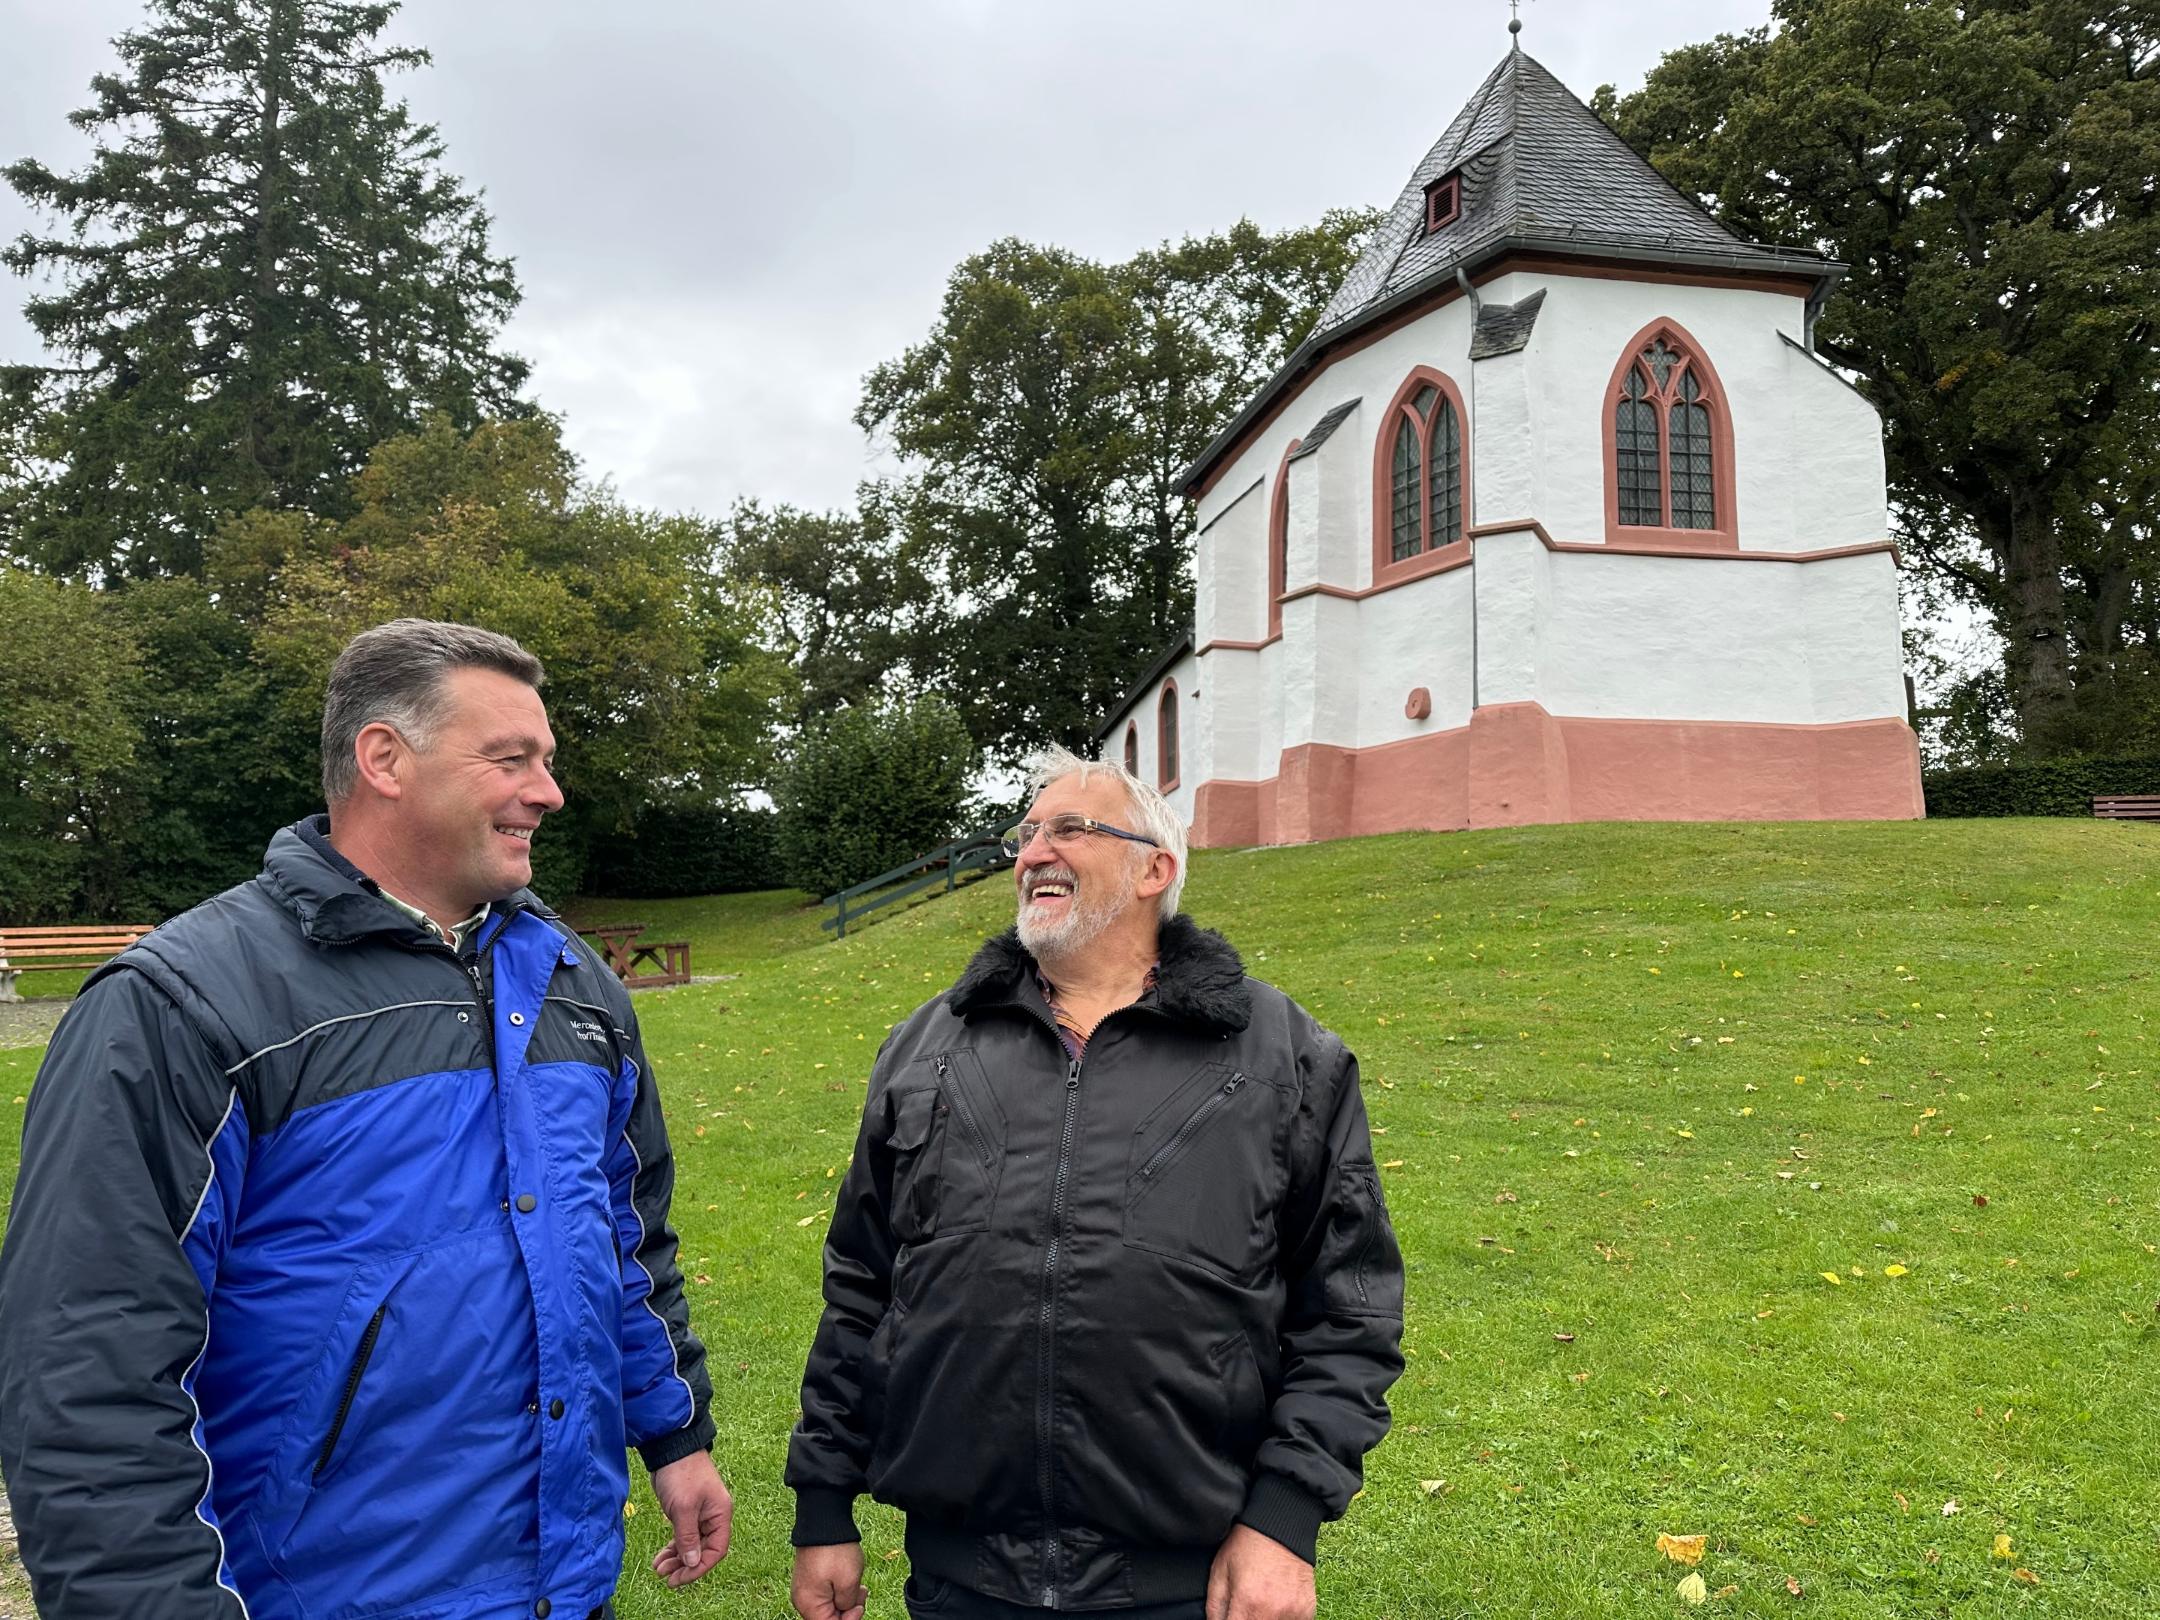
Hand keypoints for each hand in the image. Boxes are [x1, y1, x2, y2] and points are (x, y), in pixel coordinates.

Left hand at [649, 1452, 732, 1587]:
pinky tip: (660, 1558)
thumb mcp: (683, 1508)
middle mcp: (713, 1517)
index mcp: (720, 1515)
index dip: (699, 1567)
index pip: (716, 1550)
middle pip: (703, 1550)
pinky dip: (672, 1548)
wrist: (671, 1449)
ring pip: (691, 1545)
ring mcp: (699, 1515)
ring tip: (658, 1570)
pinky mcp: (686, 1513)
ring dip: (676, 1559)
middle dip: (685, 1565)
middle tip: (666, 1578)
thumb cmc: (681, 1475)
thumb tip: (693, 1562)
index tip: (680, 1578)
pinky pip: (683, 1537)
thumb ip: (688, 1537)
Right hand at [791, 1541, 866, 1619]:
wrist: (824, 1521)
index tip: (859, 1607)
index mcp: (808, 1604)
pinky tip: (849, 1580)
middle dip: (848, 1610)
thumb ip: (847, 1606)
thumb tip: (845, 1612)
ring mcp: (805, 1589)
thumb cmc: (836, 1551)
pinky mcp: (809, 1579)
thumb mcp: (849, 1582)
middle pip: (828, 1618)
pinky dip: (839, 1591)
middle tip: (862, 1593)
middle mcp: (802, 1600)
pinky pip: (825, 1594)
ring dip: (845, 1600)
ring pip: (828, 1606)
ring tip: (859, 1585)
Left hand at [1205, 1524, 1315, 1619]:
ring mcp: (1294, 1614)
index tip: (1231, 1615)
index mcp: (1248, 1604)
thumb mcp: (1219, 1572)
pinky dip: (1282, 1619)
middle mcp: (1274, 1613)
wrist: (1281, 1525)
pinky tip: (1276, 1603)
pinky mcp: (1308, 1611)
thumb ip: (1215, 1610)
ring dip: (1264, 1619)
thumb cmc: (1246, 1546)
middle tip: (1245, 1608)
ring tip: (1260, 1603)